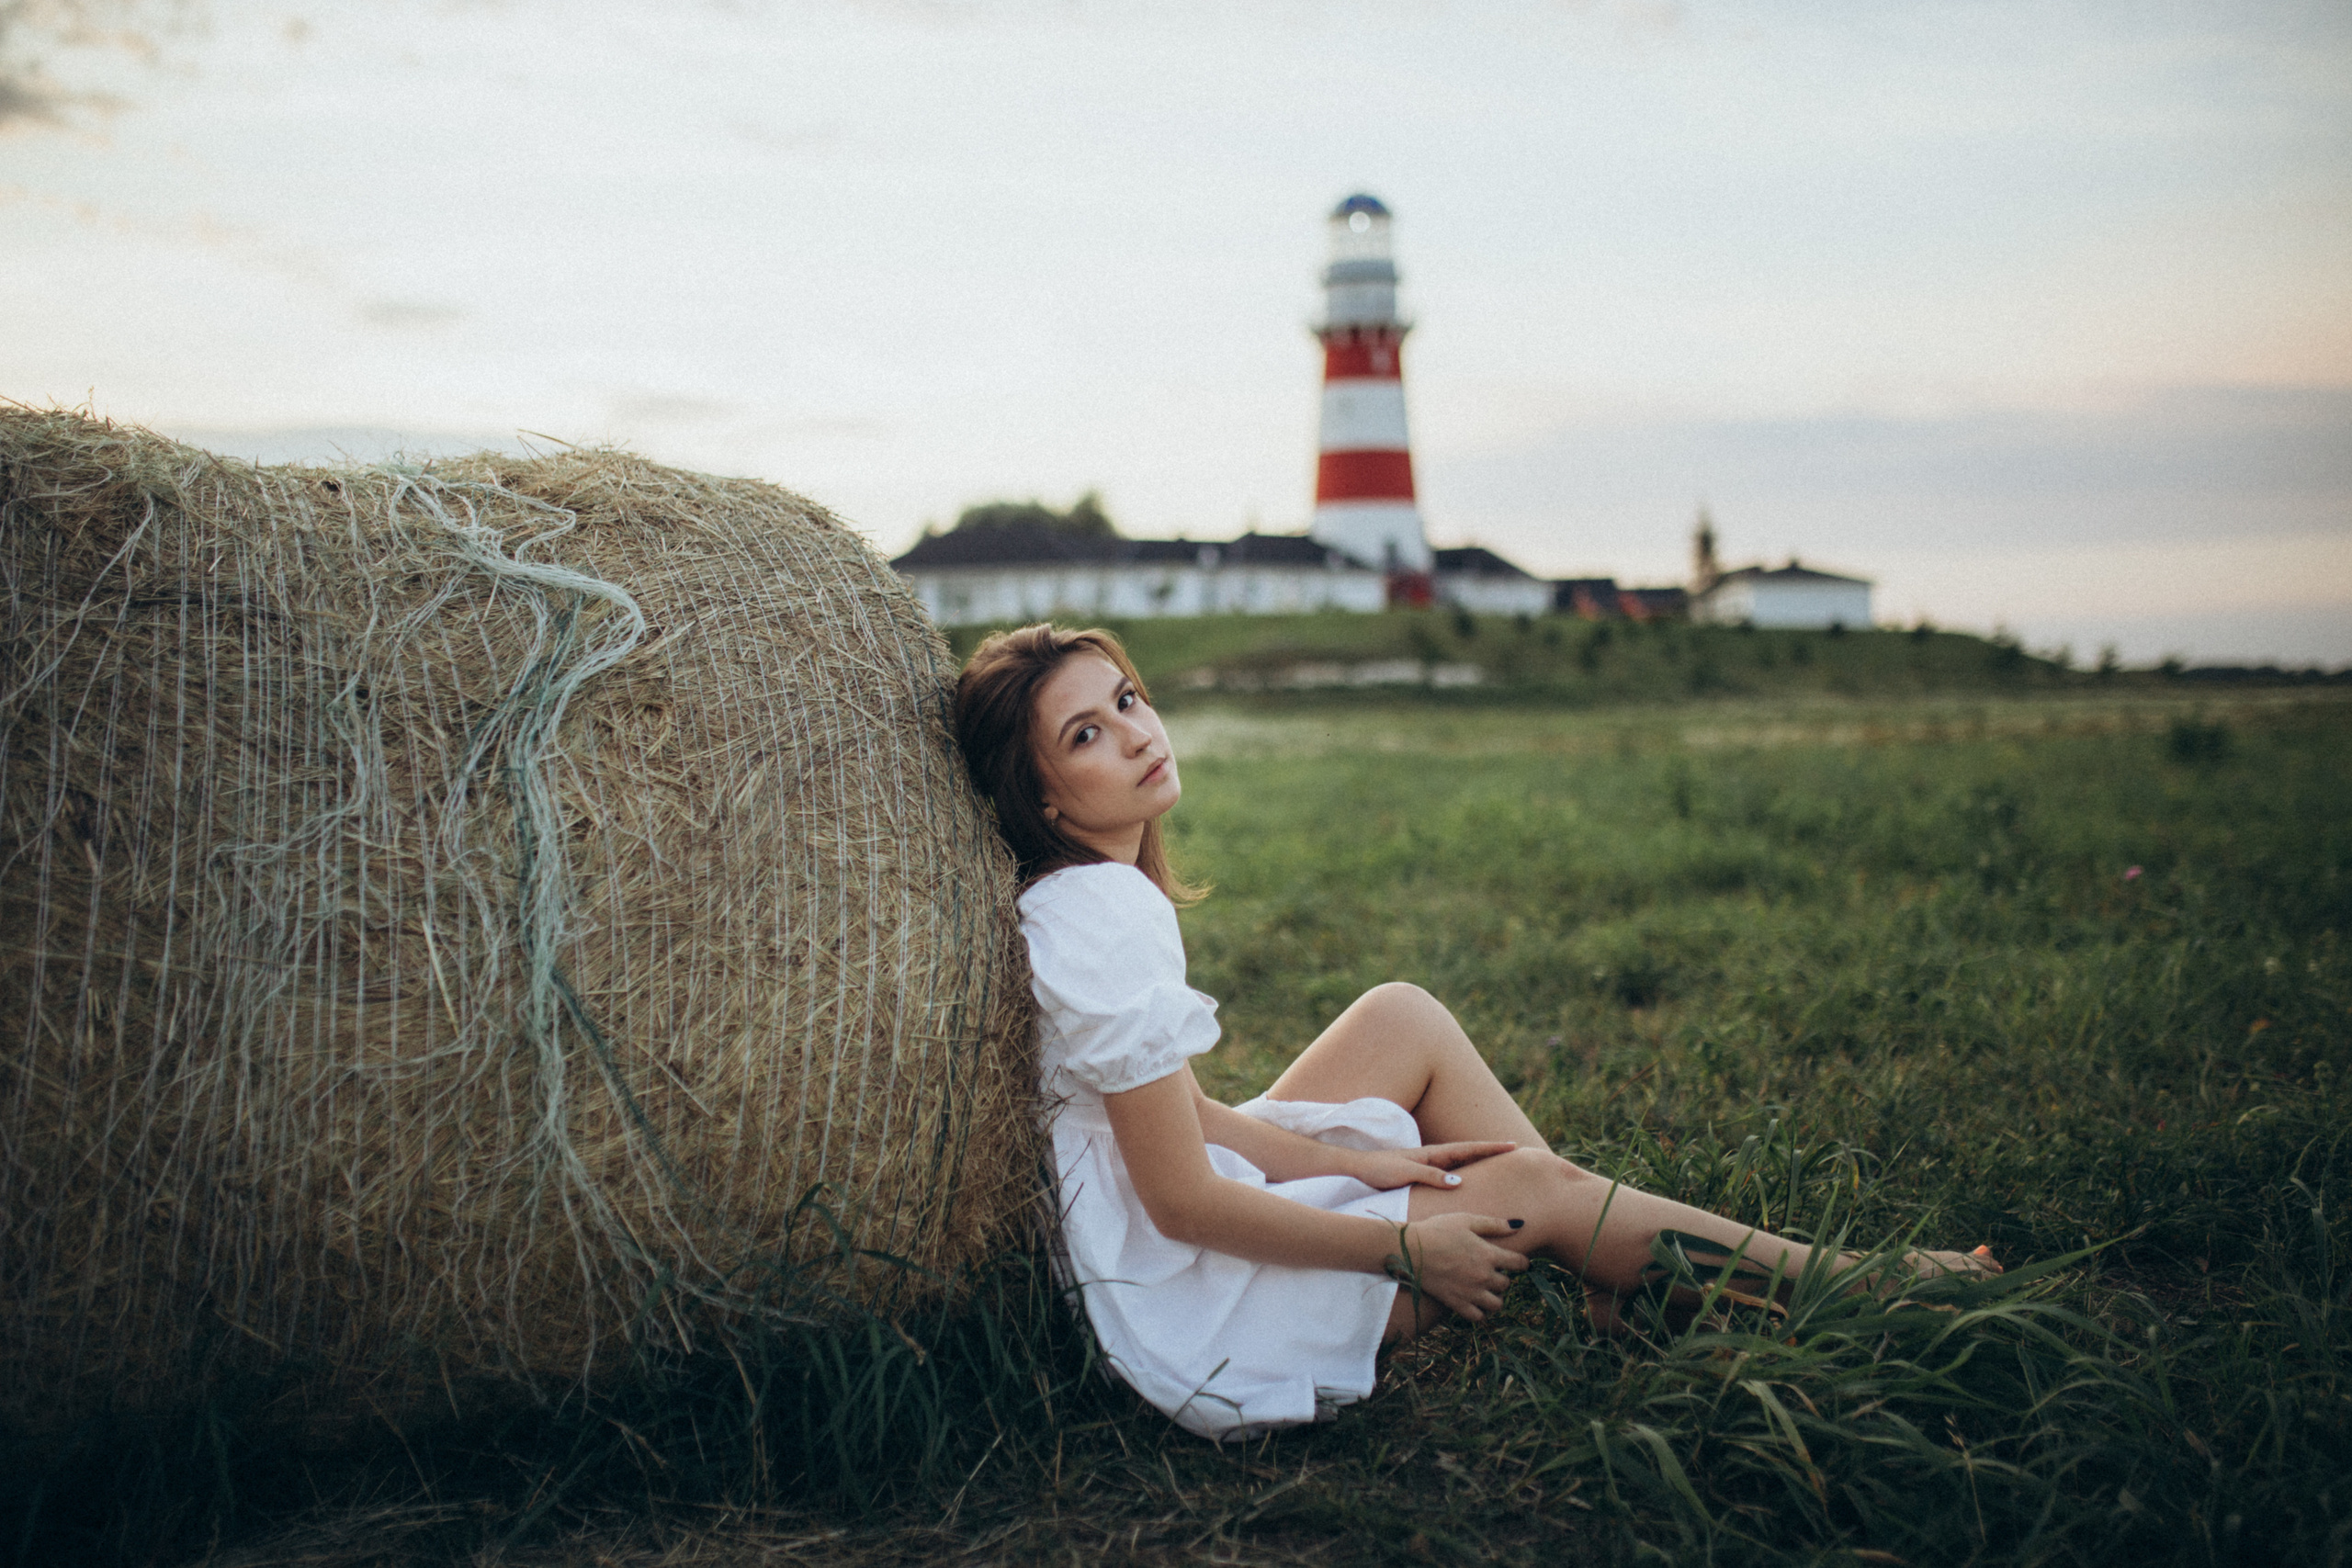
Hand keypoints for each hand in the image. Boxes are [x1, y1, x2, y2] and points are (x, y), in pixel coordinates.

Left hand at [1349, 1141, 1517, 1191]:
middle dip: (1492, 1150)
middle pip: (1470, 1152)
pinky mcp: (1422, 1174)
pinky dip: (1465, 1172)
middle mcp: (1434, 1157)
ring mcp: (1429, 1165)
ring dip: (1480, 1160)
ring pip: (1461, 1162)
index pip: (1469, 1149)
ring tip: (1499, 1163)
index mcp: (1433, 1154)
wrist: (1359, 1168)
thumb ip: (1431, 1177)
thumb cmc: (1381, 1170)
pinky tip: (1469, 1180)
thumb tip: (1459, 1181)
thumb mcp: (1406, 1173)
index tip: (1512, 1145)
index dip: (1491, 1148)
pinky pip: (1450, 1172)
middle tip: (1515, 1149)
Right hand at [1391, 1213, 1528, 1321]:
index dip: (1523, 1262)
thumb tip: (1519, 1224)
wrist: (1409, 1250)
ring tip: (1486, 1289)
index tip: (1520, 1262)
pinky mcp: (1456, 1303)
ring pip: (1496, 1304)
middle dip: (1503, 1277)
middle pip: (1506, 1284)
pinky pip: (1478, 1317)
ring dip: (1494, 1297)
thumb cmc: (1437, 1230)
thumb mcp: (1466, 1220)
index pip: (1519, 1263)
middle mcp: (1483, 1276)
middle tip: (1493, 1271)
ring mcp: (1470, 1292)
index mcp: (1488, 1254)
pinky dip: (1480, 1312)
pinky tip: (1474, 1301)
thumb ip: (1494, 1224)